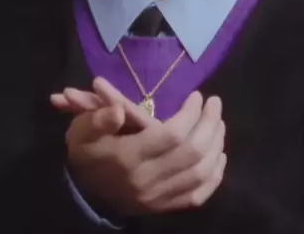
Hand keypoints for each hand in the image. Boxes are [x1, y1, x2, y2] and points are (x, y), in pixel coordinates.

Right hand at [60, 82, 226, 214]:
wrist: (83, 193)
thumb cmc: (88, 151)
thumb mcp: (84, 129)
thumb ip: (99, 118)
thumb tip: (119, 110)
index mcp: (128, 156)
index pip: (171, 134)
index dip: (190, 114)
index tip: (197, 96)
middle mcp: (147, 179)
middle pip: (192, 152)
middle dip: (209, 124)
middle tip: (215, 103)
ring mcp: (158, 197)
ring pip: (200, 173)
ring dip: (216, 145)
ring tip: (219, 122)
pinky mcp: (165, 207)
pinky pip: (198, 195)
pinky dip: (215, 175)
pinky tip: (219, 155)